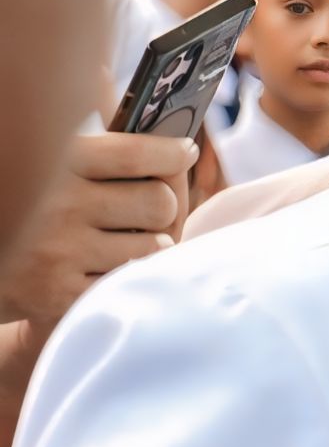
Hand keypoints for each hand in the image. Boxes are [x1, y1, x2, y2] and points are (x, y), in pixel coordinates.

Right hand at [0, 131, 192, 329]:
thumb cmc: (28, 204)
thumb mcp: (53, 164)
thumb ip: (105, 155)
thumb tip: (180, 152)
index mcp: (56, 162)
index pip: (138, 154)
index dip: (172, 153)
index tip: (181, 153)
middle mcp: (58, 204)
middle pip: (160, 202)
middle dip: (159, 207)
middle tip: (142, 210)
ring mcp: (59, 251)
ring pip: (155, 246)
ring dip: (146, 245)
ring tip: (117, 242)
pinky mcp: (60, 294)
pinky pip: (130, 281)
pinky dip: (122, 276)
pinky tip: (98, 268)